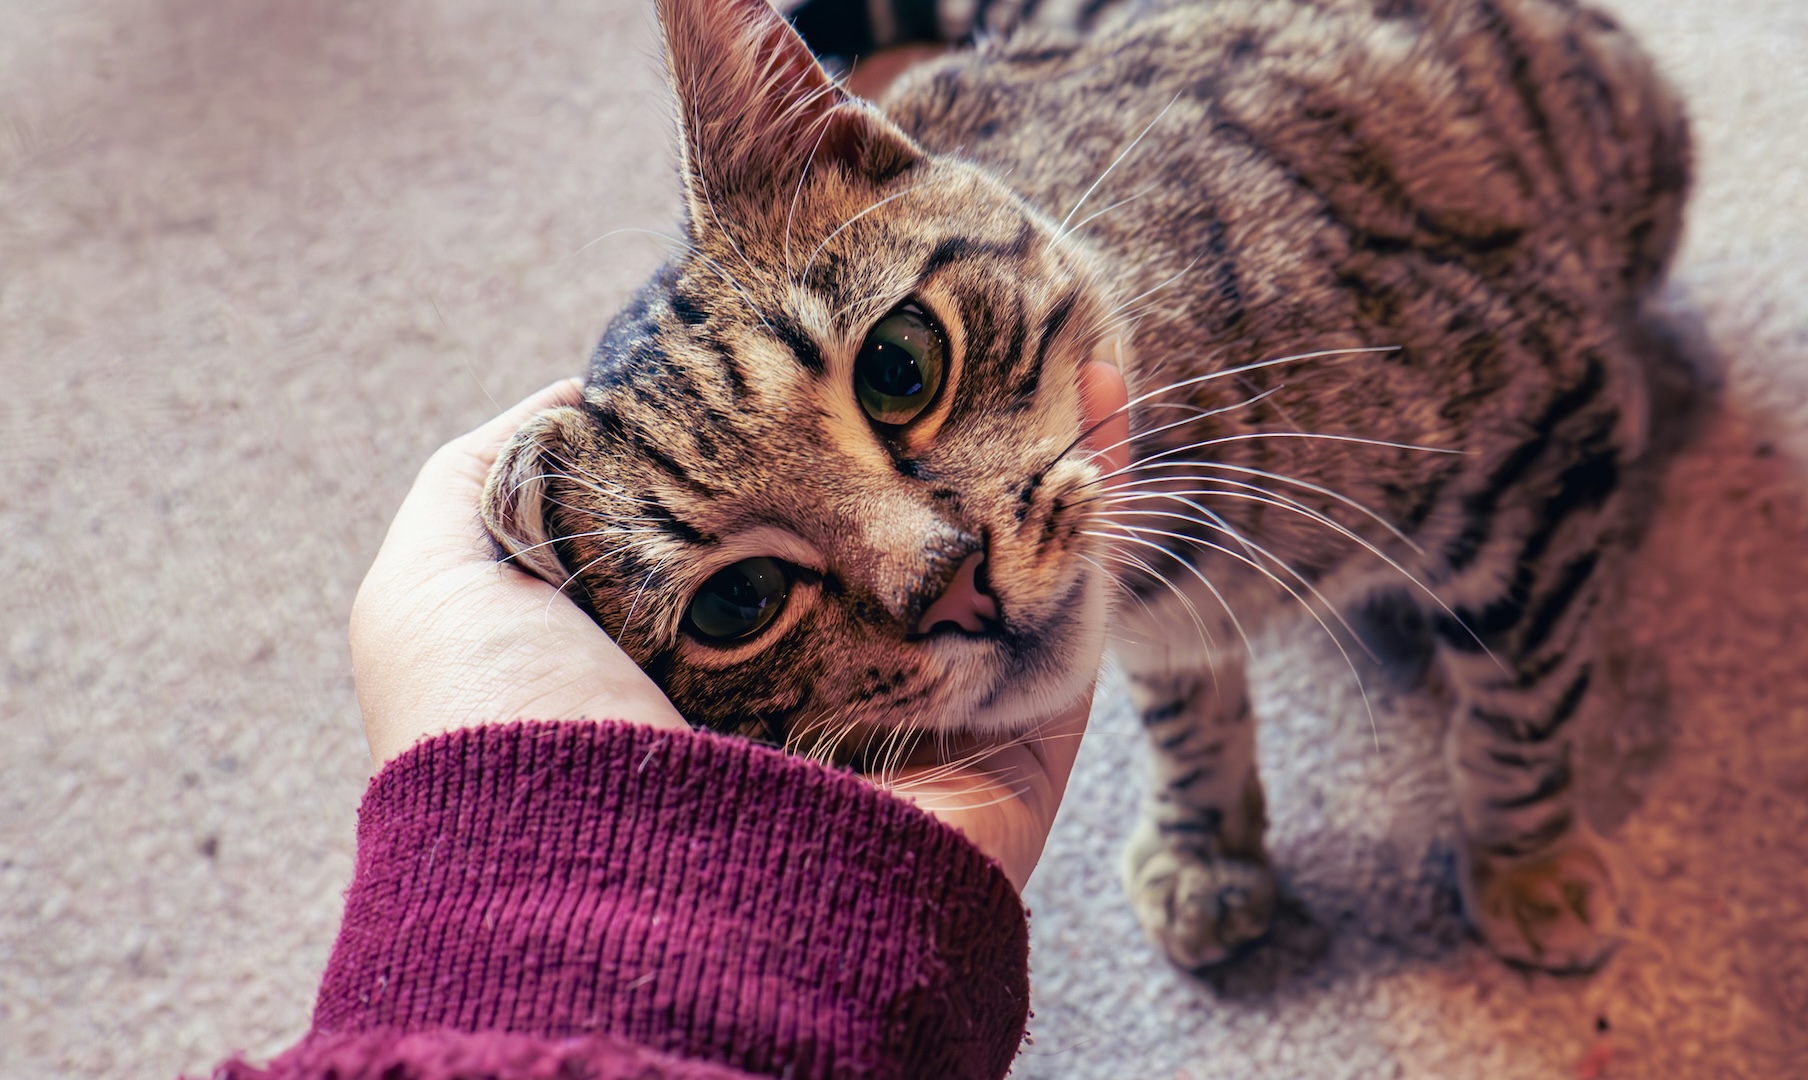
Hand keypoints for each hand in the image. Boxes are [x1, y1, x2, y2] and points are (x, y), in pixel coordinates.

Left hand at [349, 361, 1129, 890]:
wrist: (628, 925)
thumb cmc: (518, 753)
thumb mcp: (436, 595)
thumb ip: (490, 484)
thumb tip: (577, 391)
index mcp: (696, 639)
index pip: (775, 498)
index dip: (813, 399)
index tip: (845, 303)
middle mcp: (810, 675)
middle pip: (898, 520)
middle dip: (939, 413)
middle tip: (972, 303)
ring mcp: (914, 716)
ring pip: (997, 558)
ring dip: (1035, 440)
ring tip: (1058, 322)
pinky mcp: (1002, 754)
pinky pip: (1069, 624)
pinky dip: (1095, 513)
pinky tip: (1105, 400)